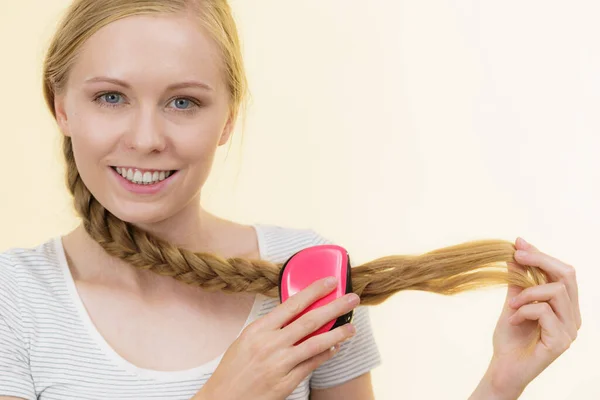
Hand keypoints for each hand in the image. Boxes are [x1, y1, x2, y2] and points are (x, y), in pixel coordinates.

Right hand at [195, 277, 359, 399]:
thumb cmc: (233, 370)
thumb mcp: (245, 340)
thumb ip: (269, 328)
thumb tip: (296, 314)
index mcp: (258, 330)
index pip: (292, 304)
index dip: (314, 291)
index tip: (330, 282)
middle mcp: (270, 345)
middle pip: (309, 321)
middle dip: (334, 307)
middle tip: (352, 299)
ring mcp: (279, 364)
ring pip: (316, 344)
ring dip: (337, 333)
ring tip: (351, 327)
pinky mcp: (286, 383)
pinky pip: (311, 365)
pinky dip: (325, 355)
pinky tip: (334, 348)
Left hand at [477, 237, 580, 398]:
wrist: (503, 368)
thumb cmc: (510, 338)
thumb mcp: (513, 302)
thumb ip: (518, 280)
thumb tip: (516, 251)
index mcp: (565, 306)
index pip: (563, 271)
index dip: (542, 255)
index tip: (519, 244)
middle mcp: (573, 316)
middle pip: (567, 275)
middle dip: (540, 260)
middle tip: (515, 256)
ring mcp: (570, 330)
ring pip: (557, 291)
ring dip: (528, 292)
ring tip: (511, 304)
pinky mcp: (561, 342)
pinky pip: (545, 312)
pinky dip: (524, 310)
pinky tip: (512, 319)